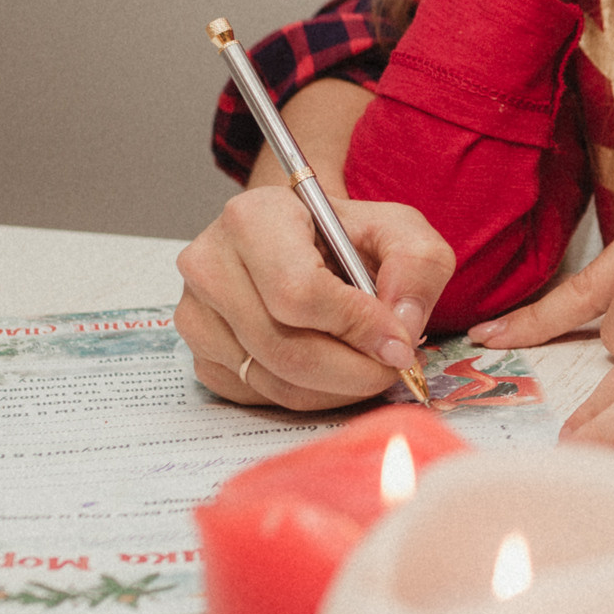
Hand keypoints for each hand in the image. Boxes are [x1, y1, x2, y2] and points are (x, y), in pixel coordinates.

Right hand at [176, 188, 455, 409]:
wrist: (303, 242)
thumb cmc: (346, 236)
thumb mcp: (398, 229)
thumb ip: (417, 266)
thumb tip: (401, 326)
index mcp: (254, 217)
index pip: (299, 291)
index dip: (357, 327)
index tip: (399, 344)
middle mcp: (210, 264)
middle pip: (284, 347)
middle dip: (353, 370)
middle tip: (392, 368)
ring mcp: (196, 314)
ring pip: (273, 380)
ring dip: (336, 389)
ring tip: (369, 367)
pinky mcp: (201, 355)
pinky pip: (258, 396)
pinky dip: (308, 396)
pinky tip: (333, 371)